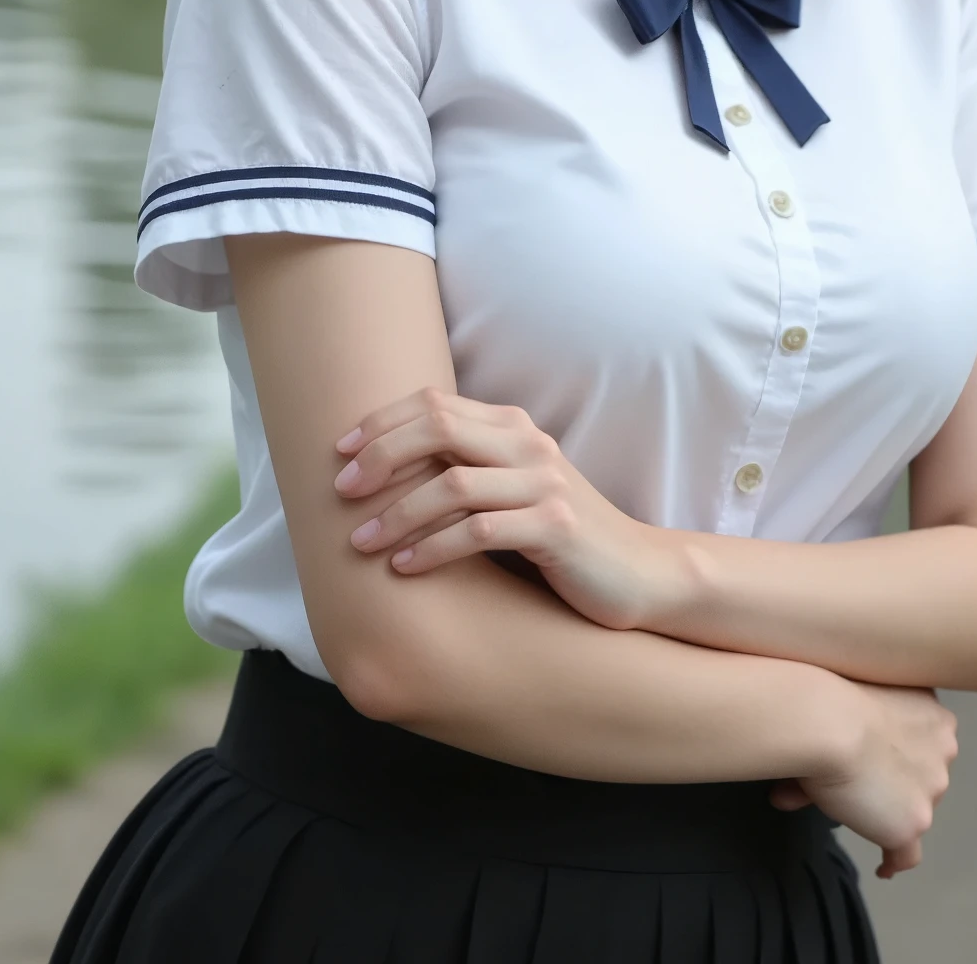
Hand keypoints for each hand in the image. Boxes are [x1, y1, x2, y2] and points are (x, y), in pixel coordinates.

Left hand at [333, 385, 687, 630]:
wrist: (637, 573)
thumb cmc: (559, 536)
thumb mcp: (513, 490)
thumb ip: (467, 469)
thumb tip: (385, 473)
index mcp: (513, 427)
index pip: (434, 403)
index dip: (381, 422)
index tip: (340, 453)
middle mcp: (529, 445)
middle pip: (438, 427)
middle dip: (381, 455)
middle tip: (342, 491)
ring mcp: (545, 484)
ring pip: (452, 484)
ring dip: (397, 513)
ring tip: (360, 542)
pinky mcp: (556, 527)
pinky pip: (480, 531)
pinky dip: (434, 548)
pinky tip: (405, 568)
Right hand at [767, 685, 956, 879]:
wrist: (829, 721)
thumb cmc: (832, 697)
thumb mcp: (851, 703)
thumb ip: (840, 739)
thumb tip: (789, 789)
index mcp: (933, 713)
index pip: (924, 743)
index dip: (896, 751)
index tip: (873, 755)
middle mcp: (944, 750)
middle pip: (923, 776)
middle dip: (893, 781)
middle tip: (854, 779)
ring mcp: (932, 789)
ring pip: (914, 808)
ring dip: (887, 811)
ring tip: (847, 808)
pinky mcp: (914, 822)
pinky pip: (908, 852)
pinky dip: (894, 859)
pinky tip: (882, 867)